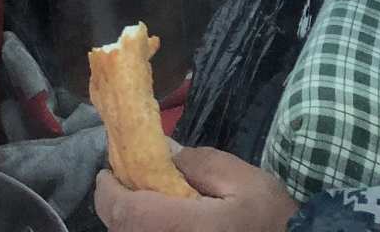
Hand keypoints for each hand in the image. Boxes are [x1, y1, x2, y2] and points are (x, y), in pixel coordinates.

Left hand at [96, 149, 299, 231]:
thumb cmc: (271, 218)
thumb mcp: (241, 179)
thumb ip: (199, 163)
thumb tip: (164, 154)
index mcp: (181, 226)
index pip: (124, 210)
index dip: (109, 189)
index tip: (111, 169)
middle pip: (122, 228)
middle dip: (118, 202)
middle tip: (129, 180)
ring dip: (132, 219)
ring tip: (148, 199)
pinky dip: (147, 229)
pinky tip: (164, 219)